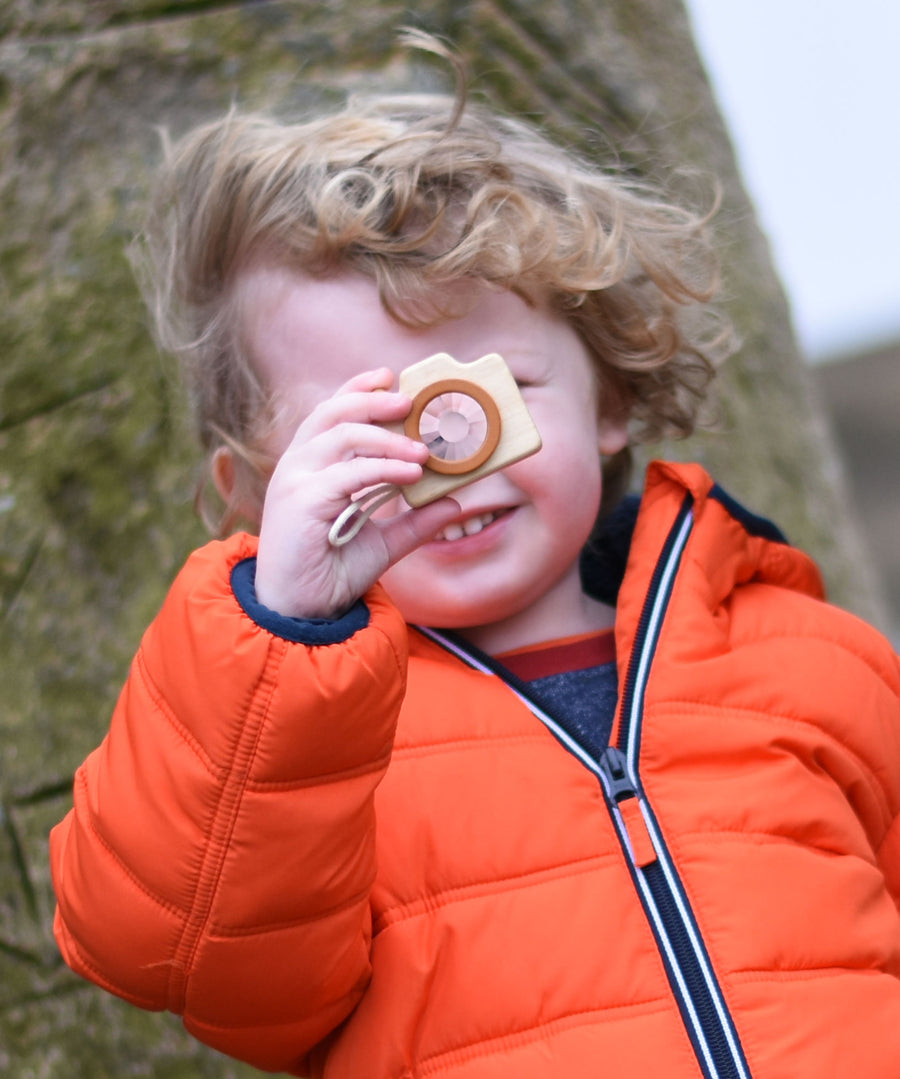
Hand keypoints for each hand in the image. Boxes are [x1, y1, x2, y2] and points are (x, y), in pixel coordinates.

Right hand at [253, 368, 459, 619]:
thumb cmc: (331, 573)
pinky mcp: (300, 502)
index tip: (389, 377)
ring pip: (341, 436)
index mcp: (310, 467)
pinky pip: (348, 474)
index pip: (330, 413)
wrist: (301, 613)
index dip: (357, 390)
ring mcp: (294, 481)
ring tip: (423, 450)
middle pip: (334, 414)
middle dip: (373, 401)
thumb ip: (415, 521)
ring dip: (387, 437)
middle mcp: (297, 466)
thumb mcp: (383, 543)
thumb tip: (455, 503)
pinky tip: (412, 473)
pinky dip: (383, 469)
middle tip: (411, 401)